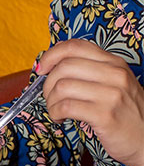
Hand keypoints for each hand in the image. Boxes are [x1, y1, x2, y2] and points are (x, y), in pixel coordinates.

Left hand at [39, 39, 143, 165]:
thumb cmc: (124, 113)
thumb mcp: (113, 85)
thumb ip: (89, 73)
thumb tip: (51, 68)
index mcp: (114, 63)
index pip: (75, 47)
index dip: (51, 56)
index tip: (41, 69)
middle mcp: (114, 74)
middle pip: (64, 67)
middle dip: (47, 84)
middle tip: (51, 98)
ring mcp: (111, 94)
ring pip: (62, 87)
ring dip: (51, 102)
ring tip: (57, 111)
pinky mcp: (105, 115)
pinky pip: (66, 107)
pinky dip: (55, 113)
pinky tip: (61, 119)